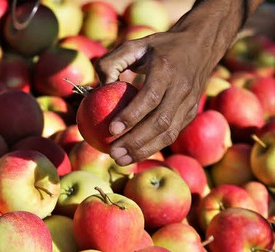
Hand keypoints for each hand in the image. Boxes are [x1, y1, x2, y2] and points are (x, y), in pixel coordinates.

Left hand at [96, 30, 212, 165]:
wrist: (201, 44)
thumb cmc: (157, 47)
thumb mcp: (133, 45)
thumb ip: (111, 63)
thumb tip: (97, 91)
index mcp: (166, 70)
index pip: (149, 97)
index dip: (131, 116)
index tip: (111, 129)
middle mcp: (181, 88)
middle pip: (160, 121)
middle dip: (135, 141)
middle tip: (112, 153)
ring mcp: (189, 103)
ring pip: (168, 133)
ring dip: (144, 150)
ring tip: (120, 160)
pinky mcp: (191, 113)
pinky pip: (172, 134)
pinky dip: (153, 147)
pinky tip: (133, 155)